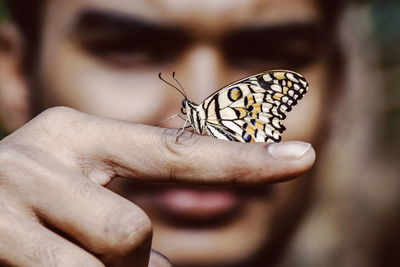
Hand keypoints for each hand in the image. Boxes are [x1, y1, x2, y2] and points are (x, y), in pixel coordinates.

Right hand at [0, 107, 314, 266]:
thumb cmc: (20, 205)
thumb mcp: (72, 187)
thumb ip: (123, 209)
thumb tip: (166, 262)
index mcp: (76, 133)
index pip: (175, 148)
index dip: (242, 160)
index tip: (303, 157)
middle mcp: (43, 157)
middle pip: (132, 232)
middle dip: (133, 262)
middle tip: (102, 255)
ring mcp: (7, 204)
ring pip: (109, 255)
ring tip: (69, 255)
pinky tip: (47, 261)